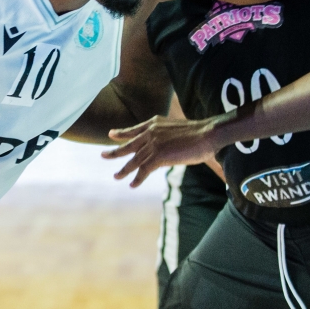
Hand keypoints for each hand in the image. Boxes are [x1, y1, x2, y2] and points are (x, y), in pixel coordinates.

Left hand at [101, 116, 216, 187]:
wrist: (207, 133)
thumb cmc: (200, 133)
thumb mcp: (178, 130)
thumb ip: (166, 137)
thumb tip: (164, 150)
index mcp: (155, 123)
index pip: (134, 130)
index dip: (122, 133)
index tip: (111, 134)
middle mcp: (150, 132)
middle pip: (128, 145)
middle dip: (115, 152)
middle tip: (102, 155)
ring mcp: (153, 144)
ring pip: (134, 160)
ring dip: (124, 170)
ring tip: (116, 177)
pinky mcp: (158, 156)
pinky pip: (144, 170)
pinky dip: (137, 179)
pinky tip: (132, 184)